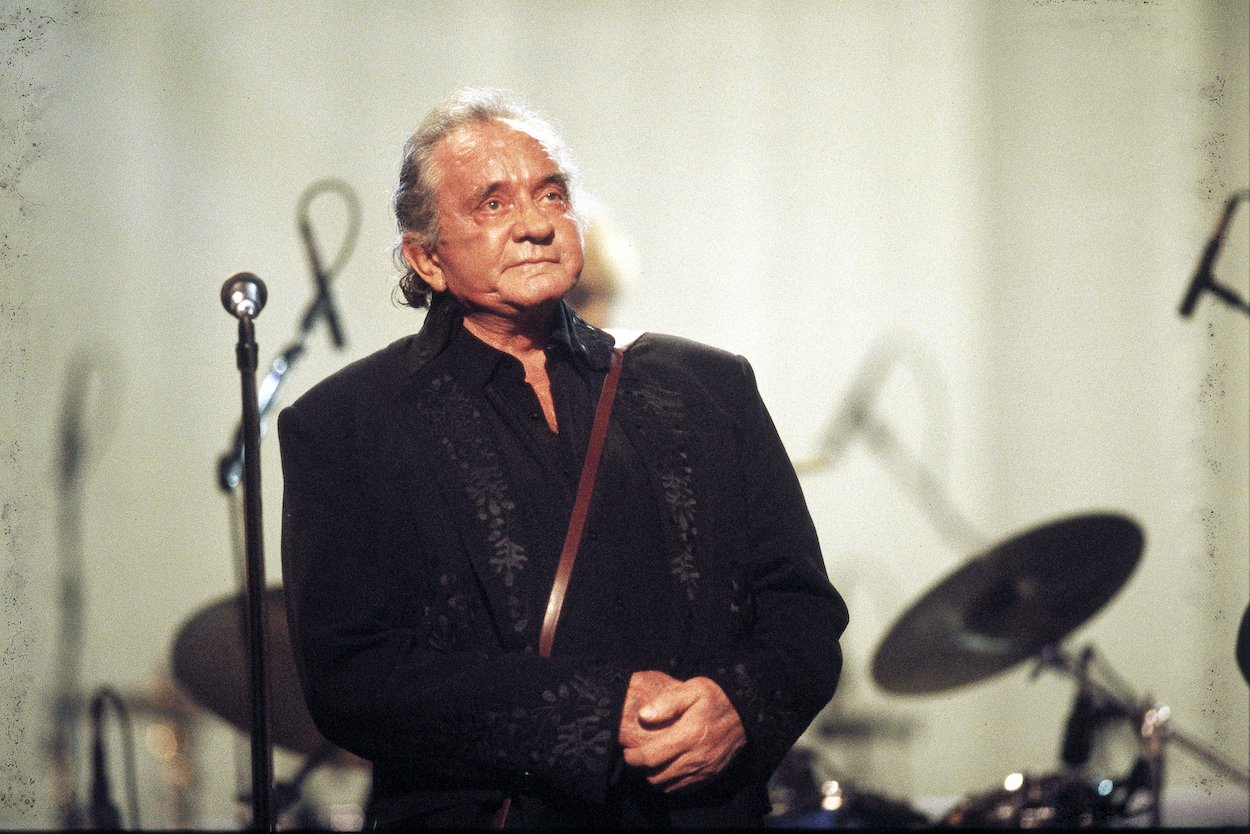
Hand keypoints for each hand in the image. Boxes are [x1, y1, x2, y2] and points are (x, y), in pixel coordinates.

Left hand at [619, 675, 745, 792]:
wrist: (746, 712)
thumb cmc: (716, 697)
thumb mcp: (693, 689)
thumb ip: (667, 702)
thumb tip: (644, 715)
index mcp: (688, 736)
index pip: (651, 757)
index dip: (633, 758)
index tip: (627, 752)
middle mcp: (695, 758)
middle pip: (657, 777)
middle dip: (642, 770)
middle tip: (637, 758)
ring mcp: (704, 770)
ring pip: (669, 786)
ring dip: (655, 779)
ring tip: (651, 765)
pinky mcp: (711, 775)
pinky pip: (684, 789)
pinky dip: (672, 784)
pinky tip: (668, 771)